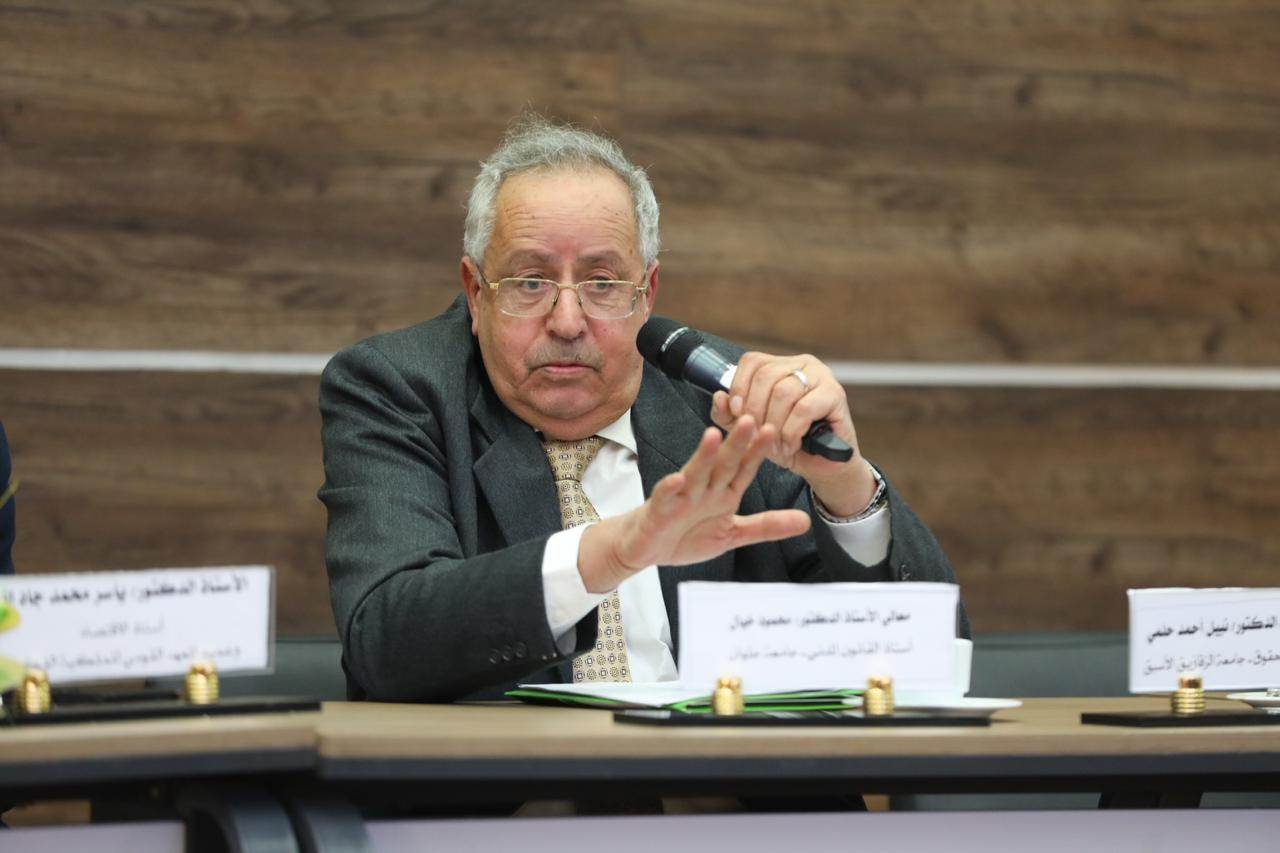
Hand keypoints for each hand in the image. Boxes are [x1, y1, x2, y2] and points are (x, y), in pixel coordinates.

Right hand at [578, 416, 809, 592]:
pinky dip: (670, 490)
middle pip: (723, 463)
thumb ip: (767, 526)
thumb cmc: (687, 535)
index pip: (744, 468)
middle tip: (751, 419)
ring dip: (704, 456)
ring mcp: (681, 497)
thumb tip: (805, 521)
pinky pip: (665, 498)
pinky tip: (677, 480)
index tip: (774, 431)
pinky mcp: (659, 509)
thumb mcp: (733, 533)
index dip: (758, 452)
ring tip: (713, 435)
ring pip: (695, 473)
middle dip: (736, 443)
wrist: (647, 547)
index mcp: (724, 493)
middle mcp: (704, 489)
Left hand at [709, 352, 875, 516]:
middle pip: (766, 376)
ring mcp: (821, 376)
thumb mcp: (751, 429)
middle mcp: (802, 364)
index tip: (737, 412)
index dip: (739, 386)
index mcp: (781, 365)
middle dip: (756, 410)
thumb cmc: (786, 443)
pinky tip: (791, 444)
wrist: (820, 465)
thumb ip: (730, 414)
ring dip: (774, 424)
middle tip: (758, 435)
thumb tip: (719, 397)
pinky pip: (804, 408)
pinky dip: (792, 431)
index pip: (752, 361)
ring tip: (776, 445)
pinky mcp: (835, 394)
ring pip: (784, 391)